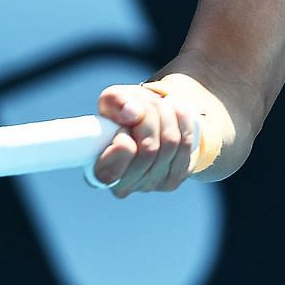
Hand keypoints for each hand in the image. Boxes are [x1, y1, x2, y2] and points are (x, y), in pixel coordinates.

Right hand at [90, 81, 198, 197]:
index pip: (109, 172)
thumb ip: (116, 102)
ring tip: (160, 105)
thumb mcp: (113, 100)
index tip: (123, 129)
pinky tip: (175, 113)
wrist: (150, 119)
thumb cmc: (125, 112)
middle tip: (145, 106)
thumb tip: (132, 113)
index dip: (121, 148)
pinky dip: (183, 122)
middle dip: (149, 117)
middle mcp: (123, 185)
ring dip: (167, 115)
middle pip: (148, 149)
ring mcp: (151, 185)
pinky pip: (186, 145)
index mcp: (98, 169)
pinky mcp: (173, 179)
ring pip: (170, 143)